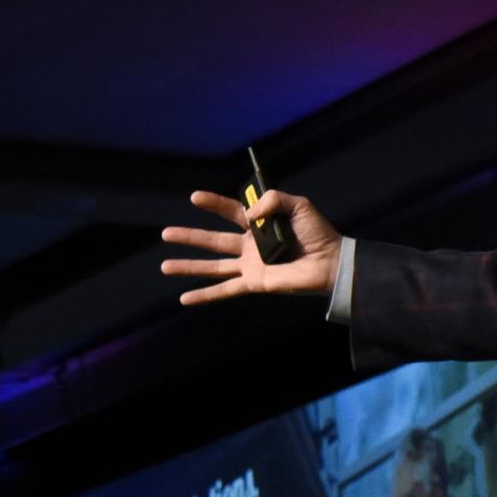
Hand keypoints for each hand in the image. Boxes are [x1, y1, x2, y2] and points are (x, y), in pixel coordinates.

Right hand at [160, 187, 342, 304]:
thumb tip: (248, 212)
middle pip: (213, 240)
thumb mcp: (297, 205)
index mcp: (258, 224)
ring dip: (188, 266)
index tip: (195, 197)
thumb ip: (272, 200)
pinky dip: (203, 295)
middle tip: (165, 233)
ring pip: (212, 265)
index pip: (230, 211)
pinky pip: (224, 289)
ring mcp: (250, 265)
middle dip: (189, 237)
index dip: (213, 204)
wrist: (331, 262)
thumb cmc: (317, 233)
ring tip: (164, 266)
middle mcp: (250, 245)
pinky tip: (183, 298)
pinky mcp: (254, 282)